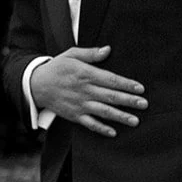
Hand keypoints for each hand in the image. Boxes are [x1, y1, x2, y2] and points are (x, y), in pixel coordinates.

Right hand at [29, 46, 146, 137]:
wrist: (36, 85)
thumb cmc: (57, 68)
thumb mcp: (72, 55)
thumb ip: (91, 54)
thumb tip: (108, 49)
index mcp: (85, 74)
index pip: (110, 80)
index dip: (126, 84)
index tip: (140, 88)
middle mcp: (84, 90)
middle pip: (110, 96)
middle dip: (129, 101)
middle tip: (144, 104)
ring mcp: (80, 104)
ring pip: (103, 111)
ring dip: (120, 116)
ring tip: (135, 120)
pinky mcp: (75, 115)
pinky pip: (90, 123)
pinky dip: (101, 129)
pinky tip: (113, 132)